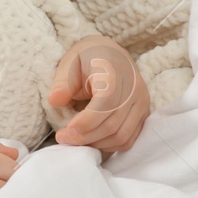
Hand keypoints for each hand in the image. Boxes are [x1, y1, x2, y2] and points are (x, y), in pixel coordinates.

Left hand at [48, 35, 147, 153]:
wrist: (111, 53)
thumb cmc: (87, 58)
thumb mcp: (69, 65)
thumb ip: (62, 83)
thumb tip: (53, 101)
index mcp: (115, 74)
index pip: (106, 105)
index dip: (86, 123)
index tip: (65, 131)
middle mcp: (134, 90)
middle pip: (113, 125)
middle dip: (86, 137)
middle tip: (63, 139)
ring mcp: (142, 103)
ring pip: (122, 136)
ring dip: (97, 144)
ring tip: (75, 141)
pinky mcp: (143, 114)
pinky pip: (130, 138)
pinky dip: (109, 144)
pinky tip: (91, 140)